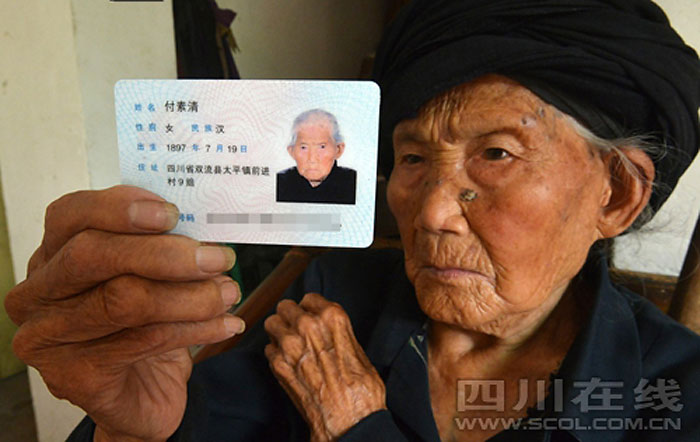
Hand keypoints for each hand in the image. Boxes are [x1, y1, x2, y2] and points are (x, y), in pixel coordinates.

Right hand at [4, 185, 245, 440]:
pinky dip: (196, 329)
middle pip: (93, 255)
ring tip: (229, 292)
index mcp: (51, 255)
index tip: (172, 214)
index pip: (70, 216)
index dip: (119, 209)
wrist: (139, 397)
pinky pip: (145, 341)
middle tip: (218, 257)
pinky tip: (227, 324)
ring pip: (124, 300)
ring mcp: (48, 338)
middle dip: (165, 254)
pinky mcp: (74, 376)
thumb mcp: (148, 278)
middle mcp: (37, 293)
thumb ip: (159, 248)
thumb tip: (203, 231)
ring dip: (191, 295)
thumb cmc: (141, 326)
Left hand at [264, 293, 385, 441]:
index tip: (310, 315)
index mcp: (332, 317)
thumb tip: (329, 329)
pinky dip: (275, 354)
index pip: (309, 298)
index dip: (310, 308)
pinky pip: (268, 349)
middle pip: (286, 306)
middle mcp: (307, 325)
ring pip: (271, 323)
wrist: (349, 420)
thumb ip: (339, 332)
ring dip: (279, 332)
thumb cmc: (360, 390)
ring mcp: (289, 344)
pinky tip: (288, 363)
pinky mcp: (278, 364)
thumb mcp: (358, 350)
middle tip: (297, 329)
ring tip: (289, 343)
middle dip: (291, 317)